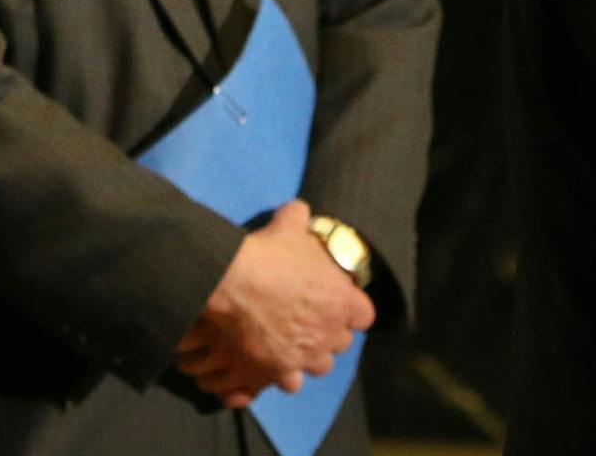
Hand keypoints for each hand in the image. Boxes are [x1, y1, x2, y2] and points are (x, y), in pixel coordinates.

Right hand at [175, 199, 373, 408]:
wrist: (232, 284)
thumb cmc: (268, 255)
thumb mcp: (288, 228)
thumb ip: (299, 220)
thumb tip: (298, 210)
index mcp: (342, 303)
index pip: (364, 316)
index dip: (351, 310)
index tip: (338, 302)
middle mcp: (327, 336)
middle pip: (340, 345)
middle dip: (328, 335)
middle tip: (309, 321)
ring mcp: (301, 359)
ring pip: (316, 368)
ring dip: (307, 359)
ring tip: (291, 346)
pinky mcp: (273, 374)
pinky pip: (285, 384)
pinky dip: (278, 375)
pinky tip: (269, 363)